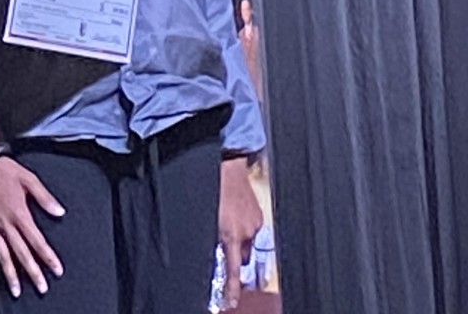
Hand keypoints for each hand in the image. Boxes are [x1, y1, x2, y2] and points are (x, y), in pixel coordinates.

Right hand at [0, 156, 65, 297]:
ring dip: (11, 274)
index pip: (37, 240)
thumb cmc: (2, 169)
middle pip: (21, 253)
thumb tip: (59, 210)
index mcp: (19, 213)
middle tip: (41, 287)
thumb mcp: (28, 178)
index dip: (48, 256)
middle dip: (33, 272)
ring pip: (3, 255)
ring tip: (16, 290)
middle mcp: (5, 224)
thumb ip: (44, 197)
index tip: (56, 269)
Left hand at [219, 157, 262, 308]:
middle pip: (243, 258)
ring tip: (229, 221)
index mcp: (230, 234)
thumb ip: (215, 238)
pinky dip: (245, 226)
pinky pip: (253, 229)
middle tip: (226, 246)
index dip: (233, 288)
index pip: (233, 270)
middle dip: (236, 255)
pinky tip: (236, 212)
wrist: (227, 167)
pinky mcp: (259, 215)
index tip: (232, 301)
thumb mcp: (207, 218)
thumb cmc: (213, 190)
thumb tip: (218, 253)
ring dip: (240, 239)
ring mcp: (255, 224)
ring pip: (248, 243)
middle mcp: (246, 232)